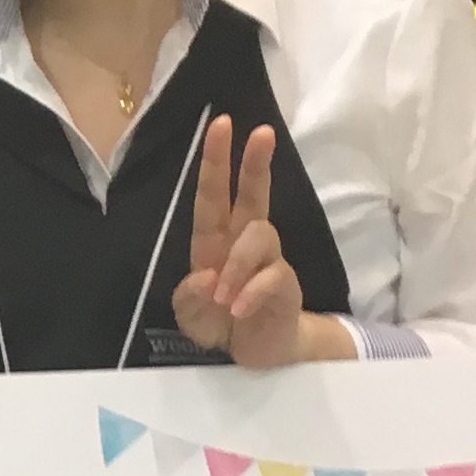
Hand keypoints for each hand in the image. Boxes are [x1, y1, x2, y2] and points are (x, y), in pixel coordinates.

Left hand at [168, 122, 332, 367]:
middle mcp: (242, 241)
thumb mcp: (191, 315)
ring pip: (259, 236)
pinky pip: (272, 276)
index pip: (213, 193)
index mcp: (214, 239)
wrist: (256, 352)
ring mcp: (268, 260)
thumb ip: (189, 299)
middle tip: (262, 131)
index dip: (215, 160)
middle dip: (254, 162)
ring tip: (225, 299)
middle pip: (252, 193)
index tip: (219, 123)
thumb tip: (204, 278)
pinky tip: (240, 310)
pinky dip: (251, 293)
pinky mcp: (286, 284)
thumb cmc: (220, 322)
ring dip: (237, 265)